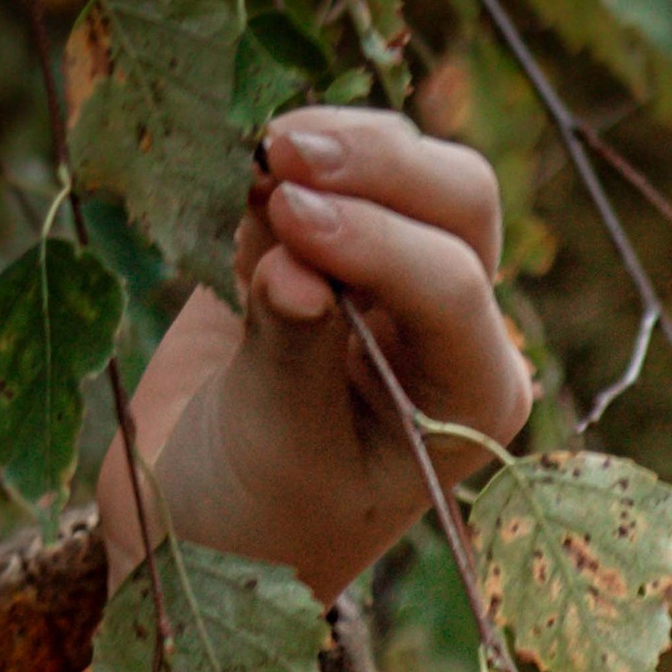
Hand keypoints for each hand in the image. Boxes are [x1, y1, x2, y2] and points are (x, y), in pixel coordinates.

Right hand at [99, 107, 533, 616]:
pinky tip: (238, 200)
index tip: (286, 216)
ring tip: (248, 179)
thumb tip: (295, 265)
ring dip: (330, 148)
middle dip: (374, 162)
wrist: (197, 523)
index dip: (373, 238)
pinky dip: (286, 162)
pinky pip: (331, 169)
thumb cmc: (255, 518)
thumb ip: (293, 352)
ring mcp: (400, 278)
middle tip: (275, 153)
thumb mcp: (277, 450)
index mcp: (474, 395)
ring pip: (404, 163)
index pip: (452, 284)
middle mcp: (458, 329)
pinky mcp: (333, 246)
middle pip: (459, 198)